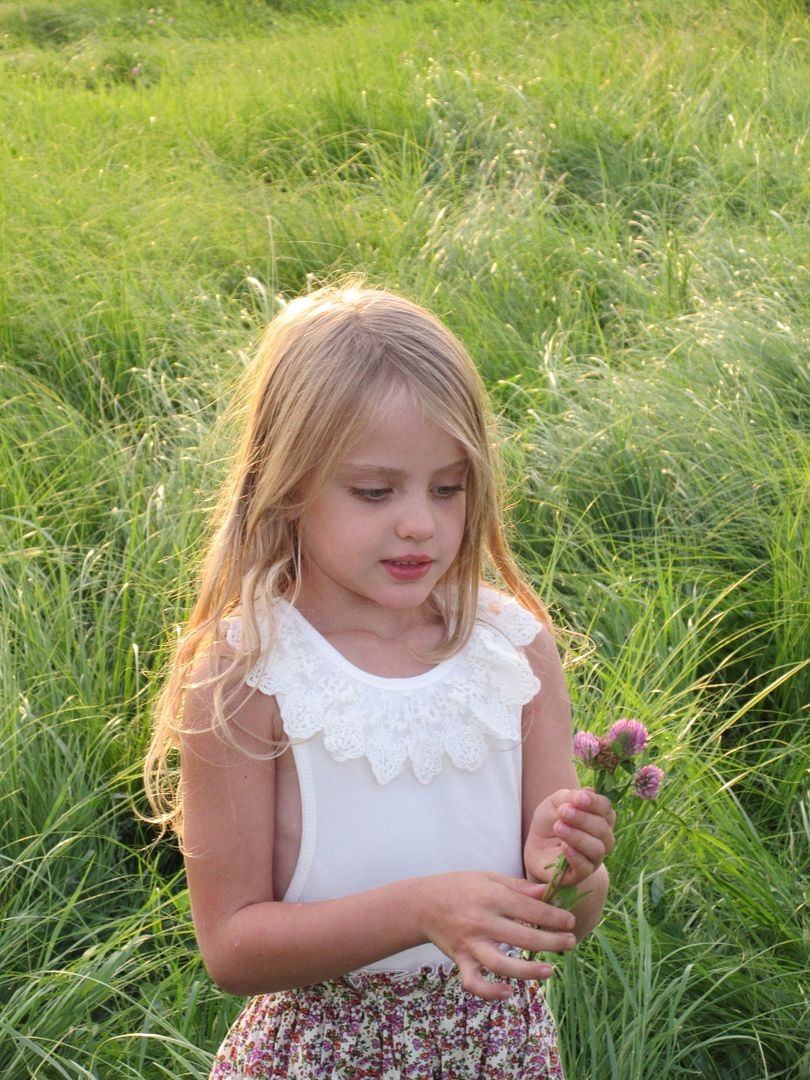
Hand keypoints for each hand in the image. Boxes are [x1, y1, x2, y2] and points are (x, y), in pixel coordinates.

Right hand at [418, 870, 577, 999]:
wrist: (421, 904)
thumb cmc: (458, 887)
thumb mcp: (487, 877)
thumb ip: (517, 886)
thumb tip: (547, 893)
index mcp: (490, 897)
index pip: (529, 909)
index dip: (553, 917)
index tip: (570, 921)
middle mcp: (481, 922)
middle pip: (522, 936)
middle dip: (551, 941)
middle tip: (570, 942)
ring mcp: (470, 944)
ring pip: (502, 964)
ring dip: (529, 970)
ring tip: (550, 971)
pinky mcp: (460, 961)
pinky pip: (474, 982)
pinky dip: (490, 991)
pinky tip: (508, 992)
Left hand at [524, 788, 615, 887]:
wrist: (535, 845)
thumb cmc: (550, 820)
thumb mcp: (555, 803)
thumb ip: (570, 797)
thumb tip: (588, 792)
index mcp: (600, 818)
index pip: (606, 809)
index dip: (595, 803)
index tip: (579, 798)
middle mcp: (602, 839)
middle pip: (603, 829)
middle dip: (583, 819)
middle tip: (563, 812)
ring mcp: (593, 858)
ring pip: (597, 849)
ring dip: (578, 837)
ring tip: (558, 827)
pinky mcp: (580, 874)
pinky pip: (585, 868)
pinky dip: (576, 856)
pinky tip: (564, 846)